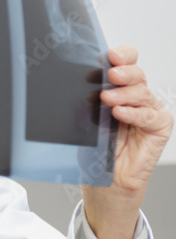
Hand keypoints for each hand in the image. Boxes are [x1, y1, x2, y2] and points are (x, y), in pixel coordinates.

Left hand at [82, 46, 172, 238]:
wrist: (103, 182)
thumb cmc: (94, 151)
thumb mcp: (84, 121)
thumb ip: (87, 101)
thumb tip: (79, 84)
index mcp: (118, 89)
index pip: (126, 63)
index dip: (122, 56)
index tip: (109, 55)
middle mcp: (136, 97)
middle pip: (137, 75)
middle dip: (123, 73)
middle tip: (110, 75)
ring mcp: (149, 111)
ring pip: (143, 93)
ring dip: (125, 95)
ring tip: (108, 100)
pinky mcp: (159, 128)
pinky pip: (151, 116)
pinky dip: (136, 113)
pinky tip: (121, 114)